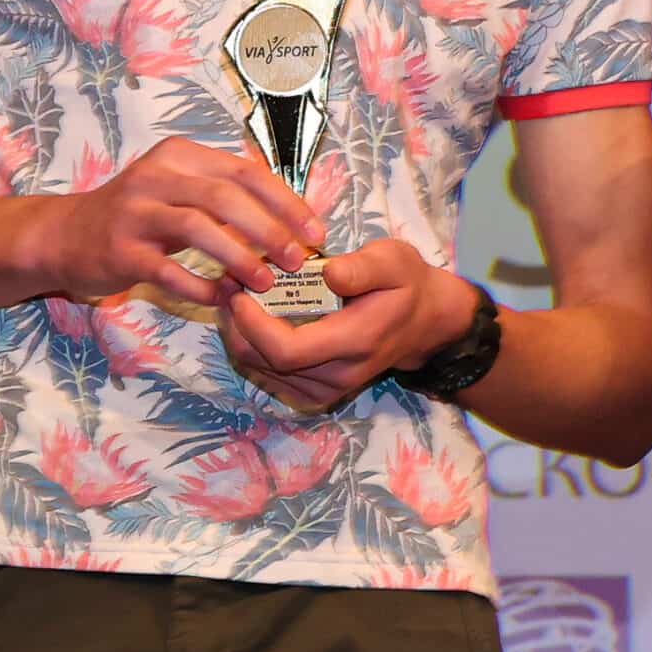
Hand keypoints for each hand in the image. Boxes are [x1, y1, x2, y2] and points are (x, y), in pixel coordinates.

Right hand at [36, 139, 319, 303]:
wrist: (64, 235)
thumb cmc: (138, 216)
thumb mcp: (180, 191)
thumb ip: (227, 198)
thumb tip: (291, 222)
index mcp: (180, 156)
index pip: (245, 171)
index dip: (285, 202)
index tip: (315, 231)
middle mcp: (156, 176)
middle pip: (226, 196)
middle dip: (270, 229)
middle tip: (298, 260)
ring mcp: (135, 212)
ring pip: (198, 228)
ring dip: (239, 257)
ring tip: (267, 281)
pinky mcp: (119, 249)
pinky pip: (167, 269)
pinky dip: (200, 285)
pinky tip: (222, 298)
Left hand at [216, 239, 475, 413]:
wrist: (425, 321)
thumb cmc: (406, 284)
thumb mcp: (394, 261)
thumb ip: (362, 268)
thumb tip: (327, 272)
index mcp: (355, 341)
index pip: (286, 350)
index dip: (252, 324)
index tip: (238, 289)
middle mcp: (338, 375)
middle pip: (266, 363)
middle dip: (237, 325)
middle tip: (227, 285)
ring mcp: (327, 388)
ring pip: (262, 372)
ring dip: (240, 336)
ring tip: (234, 297)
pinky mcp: (317, 390)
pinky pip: (270, 375)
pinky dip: (252, 348)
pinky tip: (251, 318)